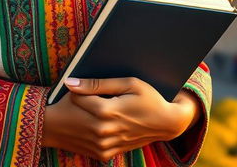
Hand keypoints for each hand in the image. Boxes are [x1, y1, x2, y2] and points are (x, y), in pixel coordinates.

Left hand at [42, 77, 200, 161]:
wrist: (166, 123)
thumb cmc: (149, 98)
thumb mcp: (127, 83)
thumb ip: (97, 83)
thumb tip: (71, 83)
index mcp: (107, 112)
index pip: (76, 97)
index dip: (77, 88)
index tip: (83, 84)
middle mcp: (104, 131)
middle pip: (76, 114)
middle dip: (76, 104)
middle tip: (85, 96)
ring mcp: (106, 145)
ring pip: (79, 129)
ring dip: (81, 119)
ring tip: (90, 109)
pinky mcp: (108, 153)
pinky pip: (88, 141)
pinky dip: (88, 132)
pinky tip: (96, 122)